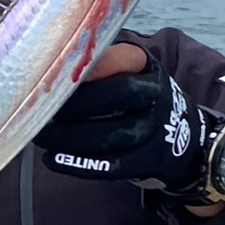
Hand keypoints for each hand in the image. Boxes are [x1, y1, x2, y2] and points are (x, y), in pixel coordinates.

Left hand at [34, 45, 208, 193]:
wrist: (185, 143)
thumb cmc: (136, 102)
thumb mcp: (129, 73)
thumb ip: (97, 66)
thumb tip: (48, 65)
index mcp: (147, 68)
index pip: (121, 59)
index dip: (92, 65)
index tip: (57, 72)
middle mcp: (157, 96)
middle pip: (117, 95)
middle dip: (74, 104)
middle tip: (40, 110)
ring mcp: (157, 130)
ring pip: (110, 134)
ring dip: (69, 138)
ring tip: (41, 136)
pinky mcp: (150, 161)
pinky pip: (113, 164)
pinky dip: (79, 164)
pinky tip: (53, 160)